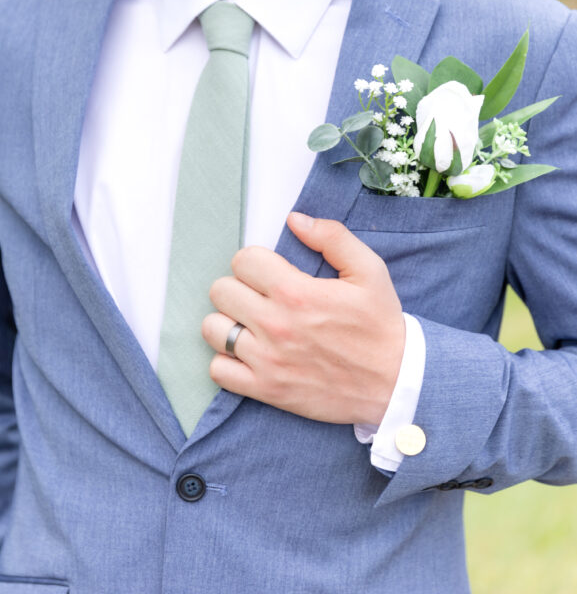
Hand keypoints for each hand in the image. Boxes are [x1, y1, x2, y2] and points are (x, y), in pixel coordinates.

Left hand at [202, 212, 405, 426]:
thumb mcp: (369, 270)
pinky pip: (218, 370)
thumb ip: (332, 237)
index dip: (255, 261)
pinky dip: (226, 361)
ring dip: (227, 322)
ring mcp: (267, 360)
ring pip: (212, 329)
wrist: (397, 383)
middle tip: (260, 296)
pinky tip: (247, 353)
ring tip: (249, 323)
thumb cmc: (381, 325)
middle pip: (221, 291)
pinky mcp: (266, 389)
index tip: (270, 272)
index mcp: (297, 292)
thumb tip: (295, 220)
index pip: (243, 260)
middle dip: (239, 287)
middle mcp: (275, 325)